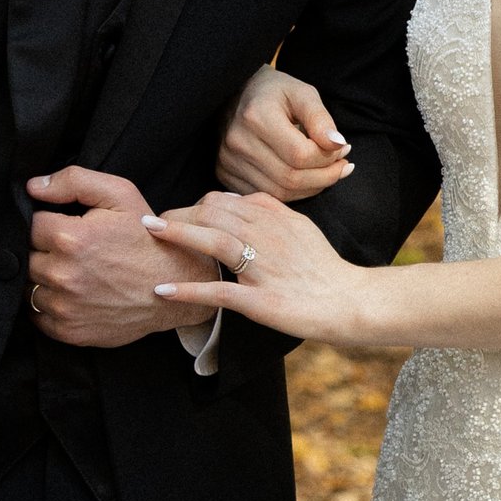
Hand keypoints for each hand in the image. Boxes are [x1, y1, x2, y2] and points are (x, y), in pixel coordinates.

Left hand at [26, 165, 220, 345]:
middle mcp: (63, 275)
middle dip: (45, 251)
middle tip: (73, 251)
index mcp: (71, 238)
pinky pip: (38, 316)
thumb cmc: (148, 238)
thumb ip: (73, 181)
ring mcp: (65, 307)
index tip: (66, 227)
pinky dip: (49, 305)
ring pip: (29, 287)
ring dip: (44, 279)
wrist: (175, 284)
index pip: (31, 225)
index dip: (48, 223)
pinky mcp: (69, 331)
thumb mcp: (119, 194)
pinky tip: (72, 294)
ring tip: (74, 272)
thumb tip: (33, 187)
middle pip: (26, 257)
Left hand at [145, 188, 377, 347]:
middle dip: (178, 215)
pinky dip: (189, 290)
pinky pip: (220, 291)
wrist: (351, 300)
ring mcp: (264, 268)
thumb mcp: (301, 227)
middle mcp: (267, 236)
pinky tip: (163, 290)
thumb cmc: (324, 267)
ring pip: (214, 241)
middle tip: (150, 224)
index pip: (223, 200)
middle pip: (213, 214)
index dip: (194, 205)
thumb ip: (271, 210)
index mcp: (274, 218)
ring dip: (177, 235)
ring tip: (149, 233)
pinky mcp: (261, 300)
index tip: (176, 215)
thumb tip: (240, 200)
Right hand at [218, 64, 352, 199]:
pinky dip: (293, 192)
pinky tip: (306, 178)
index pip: (300, 155)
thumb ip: (321, 118)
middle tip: (342, 165)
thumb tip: (338, 145)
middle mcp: (237, 141)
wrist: (235, 94)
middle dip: (325, 176)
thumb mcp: (302, 93)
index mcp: (256, 116)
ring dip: (312, 187)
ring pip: (280, 193)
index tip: (343, 147)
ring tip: (328, 172)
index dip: (328, 157)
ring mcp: (228, 161)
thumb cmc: (274, 92)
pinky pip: (267, 196)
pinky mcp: (225, 174)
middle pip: (290, 178)